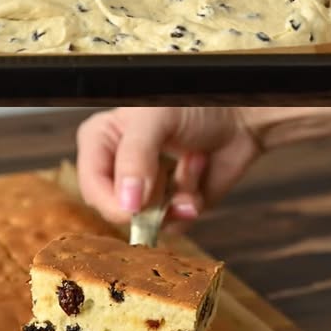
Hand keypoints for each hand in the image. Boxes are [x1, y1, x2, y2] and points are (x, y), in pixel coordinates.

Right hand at [76, 108, 261, 224]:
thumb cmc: (194, 105)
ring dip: (176, 198)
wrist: (238, 115)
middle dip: (151, 200)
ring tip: (192, 162)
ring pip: (147, 221)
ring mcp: (144, 189)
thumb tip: (127, 203)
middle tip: (170, 175)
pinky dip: (191, 203)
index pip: (92, 186)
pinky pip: (173, 225)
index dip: (113, 201)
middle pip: (117, 209)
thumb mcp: (155, 119)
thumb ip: (135, 157)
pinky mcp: (170, 206)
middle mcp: (117, 168)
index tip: (138, 207)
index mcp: (99, 141)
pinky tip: (198, 172)